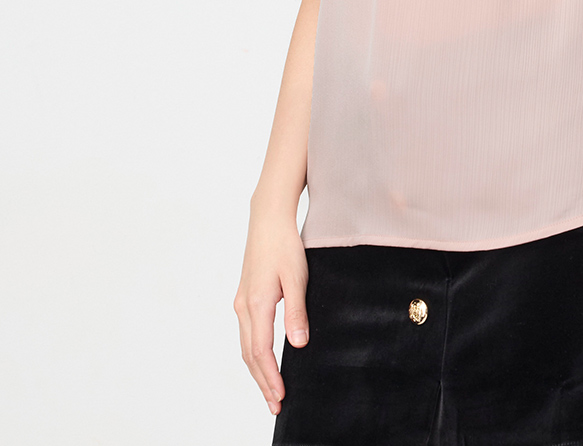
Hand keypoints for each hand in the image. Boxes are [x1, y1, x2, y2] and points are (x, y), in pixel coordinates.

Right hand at [233, 208, 309, 415]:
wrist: (268, 220)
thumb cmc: (285, 245)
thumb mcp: (297, 277)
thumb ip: (296, 312)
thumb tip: (298, 346)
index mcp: (256, 305)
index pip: (261, 352)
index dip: (271, 378)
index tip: (281, 397)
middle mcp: (243, 307)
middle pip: (250, 355)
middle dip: (262, 382)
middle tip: (275, 406)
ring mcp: (241, 303)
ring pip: (246, 346)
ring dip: (257, 371)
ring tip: (270, 391)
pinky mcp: (245, 297)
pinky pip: (247, 334)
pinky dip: (254, 354)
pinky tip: (264, 361)